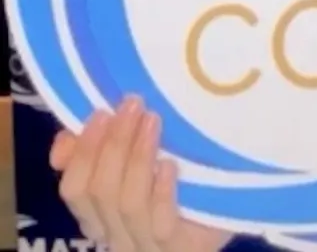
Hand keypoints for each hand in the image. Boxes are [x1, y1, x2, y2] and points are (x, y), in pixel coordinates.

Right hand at [51, 100, 230, 251]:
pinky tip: (170, 165)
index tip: (100, 113)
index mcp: (99, 215)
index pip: (73, 189)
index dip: (81, 152)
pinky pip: (161, 223)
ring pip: (128, 203)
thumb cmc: (179, 185)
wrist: (226, 217)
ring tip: (153, 120)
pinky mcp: (180, 246)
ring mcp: (145, 244)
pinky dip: (160, 192)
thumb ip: (101, 154)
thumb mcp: (137, 166)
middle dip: (113, 144)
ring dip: (137, 158)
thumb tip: (65, 139)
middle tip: (132, 105)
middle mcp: (116, 233)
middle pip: (100, 192)